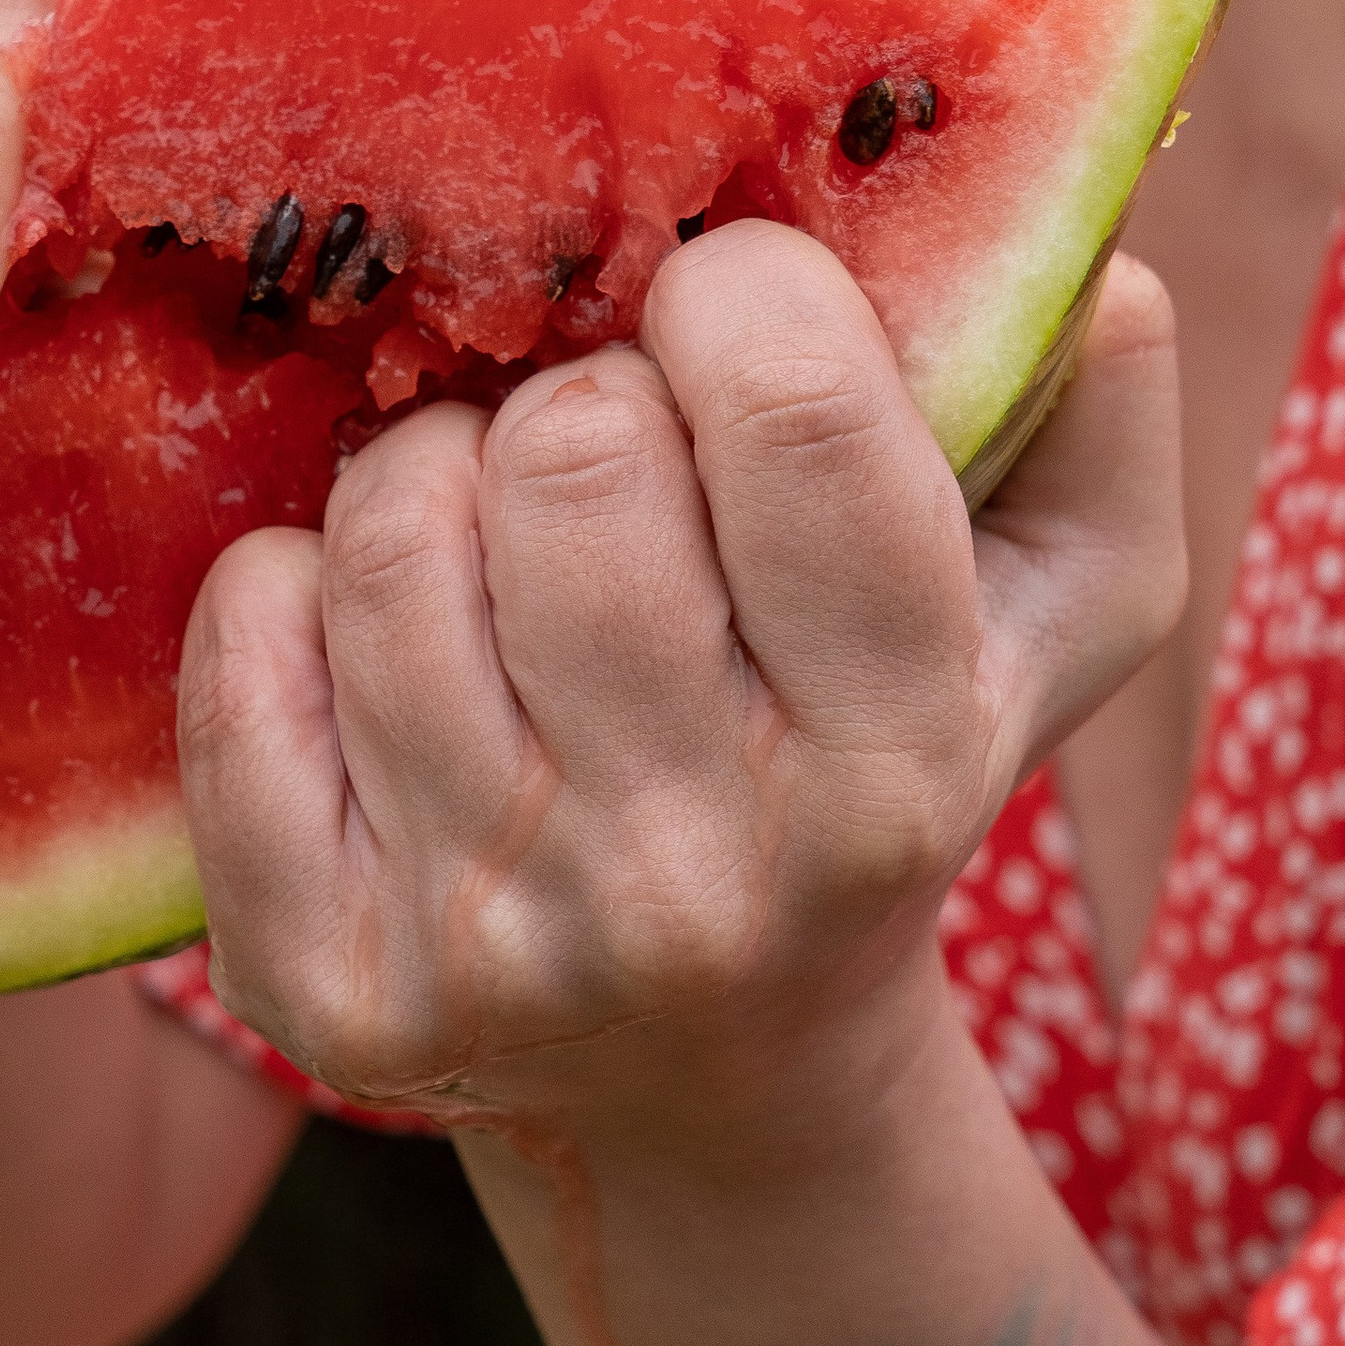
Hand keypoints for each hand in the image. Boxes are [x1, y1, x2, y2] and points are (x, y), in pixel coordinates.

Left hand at [177, 230, 1182, 1163]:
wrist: (712, 1083)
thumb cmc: (868, 771)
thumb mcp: (1054, 618)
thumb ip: (1099, 416)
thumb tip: (1094, 262)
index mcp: (895, 763)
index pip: (794, 413)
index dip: (741, 296)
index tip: (723, 317)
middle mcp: (693, 876)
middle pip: (570, 445)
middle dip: (579, 398)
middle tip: (604, 461)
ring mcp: (490, 942)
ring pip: (391, 532)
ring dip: (430, 484)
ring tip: (494, 550)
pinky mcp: (318, 981)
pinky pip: (245, 647)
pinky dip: (287, 595)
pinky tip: (373, 646)